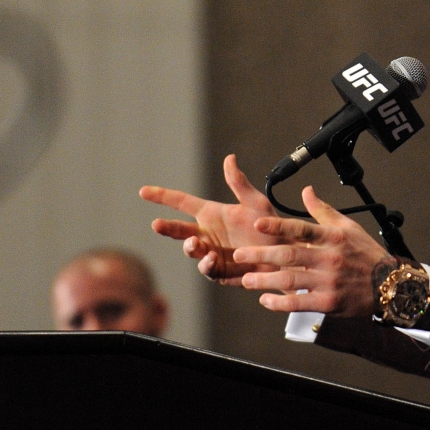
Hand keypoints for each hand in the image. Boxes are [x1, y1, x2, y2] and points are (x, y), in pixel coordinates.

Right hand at [140, 154, 283, 284]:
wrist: (286, 255)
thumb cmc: (271, 226)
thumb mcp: (257, 203)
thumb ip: (239, 184)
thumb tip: (229, 158)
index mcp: (212, 214)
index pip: (181, 202)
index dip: (162, 196)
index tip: (143, 191)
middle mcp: (207, 233)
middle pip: (179, 230)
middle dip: (166, 227)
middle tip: (157, 224)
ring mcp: (211, 253)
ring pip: (191, 250)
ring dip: (190, 247)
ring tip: (196, 243)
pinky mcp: (220, 271)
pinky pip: (208, 268)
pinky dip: (207, 263)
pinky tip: (212, 258)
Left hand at [233, 186, 391, 316]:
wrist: (391, 285)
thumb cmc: (367, 254)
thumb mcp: (348, 227)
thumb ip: (323, 210)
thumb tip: (306, 191)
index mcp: (333, 237)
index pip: (301, 228)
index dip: (278, 226)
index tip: (258, 223)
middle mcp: (329, 258)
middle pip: (290, 255)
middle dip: (262, 254)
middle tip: (240, 254)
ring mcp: (329, 281)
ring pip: (291, 280)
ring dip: (266, 281)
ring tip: (246, 280)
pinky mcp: (330, 302)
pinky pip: (300, 303)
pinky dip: (281, 303)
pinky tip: (266, 300)